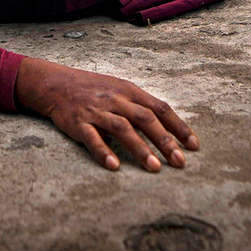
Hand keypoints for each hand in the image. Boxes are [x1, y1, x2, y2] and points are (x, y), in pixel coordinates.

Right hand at [15, 57, 198, 171]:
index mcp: (129, 91)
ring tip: (155, 168)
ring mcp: (97, 110)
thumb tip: (170, 127)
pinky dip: (103, 151)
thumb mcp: (120, 89)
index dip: (178, 127)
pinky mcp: (78, 122)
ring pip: (122, 128)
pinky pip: (92, 138)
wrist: (56, 83)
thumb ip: (141, 106)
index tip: (193, 146)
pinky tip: (114, 165)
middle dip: (165, 141)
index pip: (160, 108)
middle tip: (180, 162)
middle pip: (145, 119)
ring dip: (140, 148)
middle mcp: (116, 99)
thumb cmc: (94, 89)